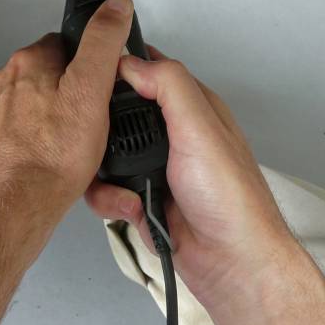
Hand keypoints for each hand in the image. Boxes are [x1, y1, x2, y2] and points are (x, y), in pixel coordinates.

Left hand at [0, 0, 133, 261]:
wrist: (15, 209)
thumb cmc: (52, 156)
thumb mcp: (92, 91)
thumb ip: (104, 43)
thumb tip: (116, 5)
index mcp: (28, 62)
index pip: (66, 43)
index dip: (91, 62)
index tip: (104, 83)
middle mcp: (6, 83)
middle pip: (52, 75)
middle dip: (74, 93)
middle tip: (95, 120)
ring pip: (39, 107)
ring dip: (58, 120)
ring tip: (79, 146)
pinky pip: (27, 135)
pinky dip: (43, 144)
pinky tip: (58, 162)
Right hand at [85, 49, 292, 304]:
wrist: (231, 263)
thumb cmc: (230, 197)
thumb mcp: (200, 127)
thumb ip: (168, 85)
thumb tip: (131, 61)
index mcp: (193, 108)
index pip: (150, 71)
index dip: (122, 67)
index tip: (93, 74)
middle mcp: (175, 135)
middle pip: (120, 114)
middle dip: (102, 128)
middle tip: (95, 139)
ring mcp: (158, 169)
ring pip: (108, 155)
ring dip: (104, 171)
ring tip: (120, 185)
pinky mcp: (144, 200)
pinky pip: (109, 191)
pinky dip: (109, 200)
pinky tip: (129, 209)